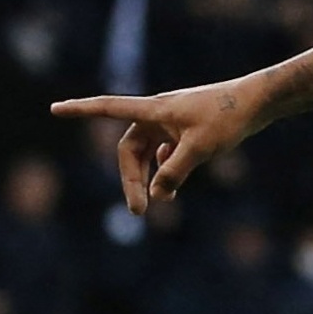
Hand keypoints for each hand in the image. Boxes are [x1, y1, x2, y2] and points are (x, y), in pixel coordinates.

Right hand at [50, 79, 264, 213]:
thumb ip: (174, 172)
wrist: (257, 102)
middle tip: (138, 211)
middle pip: (129, 149)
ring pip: (147, 154)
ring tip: (159, 203)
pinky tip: (173, 185)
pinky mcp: (185, 130)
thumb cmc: (227, 118)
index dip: (80, 110)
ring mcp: (171, 122)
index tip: (54, 110)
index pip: (107, 108)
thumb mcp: (200, 148)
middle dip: (130, 179)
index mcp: (153, 110)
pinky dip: (165, 170)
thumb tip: (156, 194)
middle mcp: (157, 114)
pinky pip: (164, 153)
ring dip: (148, 178)